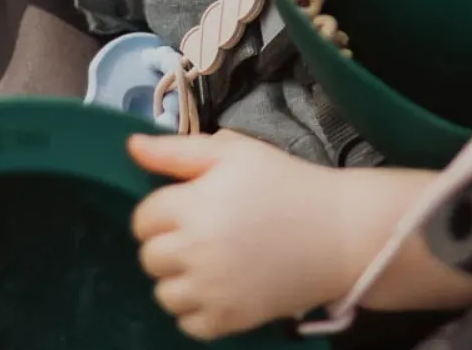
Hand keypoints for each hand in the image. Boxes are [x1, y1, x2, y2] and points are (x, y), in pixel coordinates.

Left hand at [128, 131, 356, 340]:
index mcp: (193, 206)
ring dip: (181, 279)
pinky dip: (199, 309)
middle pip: (149, 256)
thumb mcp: (237, 153)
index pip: (143, 219)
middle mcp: (194, 252)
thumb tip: (131, 148)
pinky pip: (187, 323)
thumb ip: (178, 150)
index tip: (195, 205)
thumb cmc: (287, 184)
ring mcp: (211, 291)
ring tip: (215, 261)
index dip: (166, 209)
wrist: (340, 232)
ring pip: (163, 293)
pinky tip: (223, 287)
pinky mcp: (228, 320)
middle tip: (208, 231)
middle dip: (171, 242)